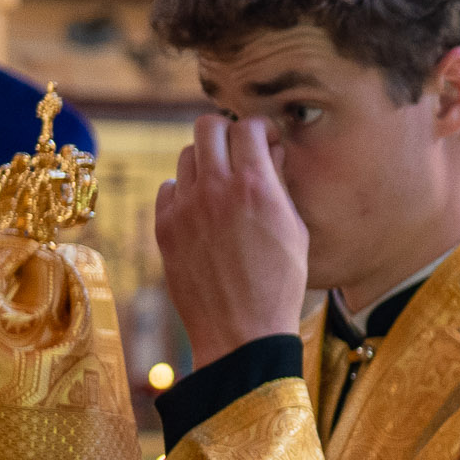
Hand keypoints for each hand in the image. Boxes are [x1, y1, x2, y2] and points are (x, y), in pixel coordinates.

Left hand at [153, 116, 308, 355]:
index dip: (261, 129)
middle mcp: (216, 189)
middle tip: (238, 150)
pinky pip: (169, 188)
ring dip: (206, 161)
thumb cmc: (279, 285)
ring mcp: (185, 207)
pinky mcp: (165, 228)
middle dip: (227, 132)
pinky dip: (185, 190)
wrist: (241, 333)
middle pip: (208, 127)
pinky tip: (201, 209)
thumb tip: (270, 151)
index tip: (267, 141)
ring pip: (187, 156)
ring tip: (220, 183)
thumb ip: (279, 184)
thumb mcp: (295, 230)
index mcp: (255, 186)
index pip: (249, 127)